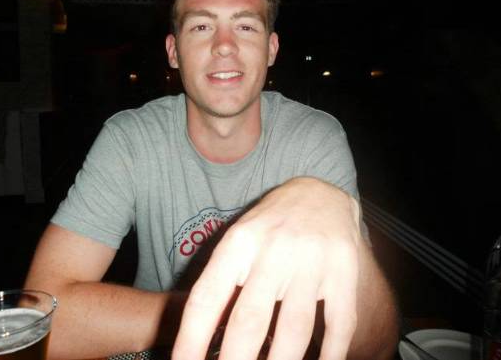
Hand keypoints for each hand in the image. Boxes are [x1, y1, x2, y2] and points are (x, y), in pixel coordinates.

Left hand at [172, 177, 362, 359]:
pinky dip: (329, 354)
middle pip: (250, 320)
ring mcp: (312, 260)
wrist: (319, 192)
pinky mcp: (344, 270)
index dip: (191, 339)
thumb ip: (221, 282)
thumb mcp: (239, 241)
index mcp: (238, 243)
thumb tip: (199, 338)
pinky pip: (339, 322)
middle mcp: (273, 250)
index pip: (207, 298)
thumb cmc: (270, 225)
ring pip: (294, 327)